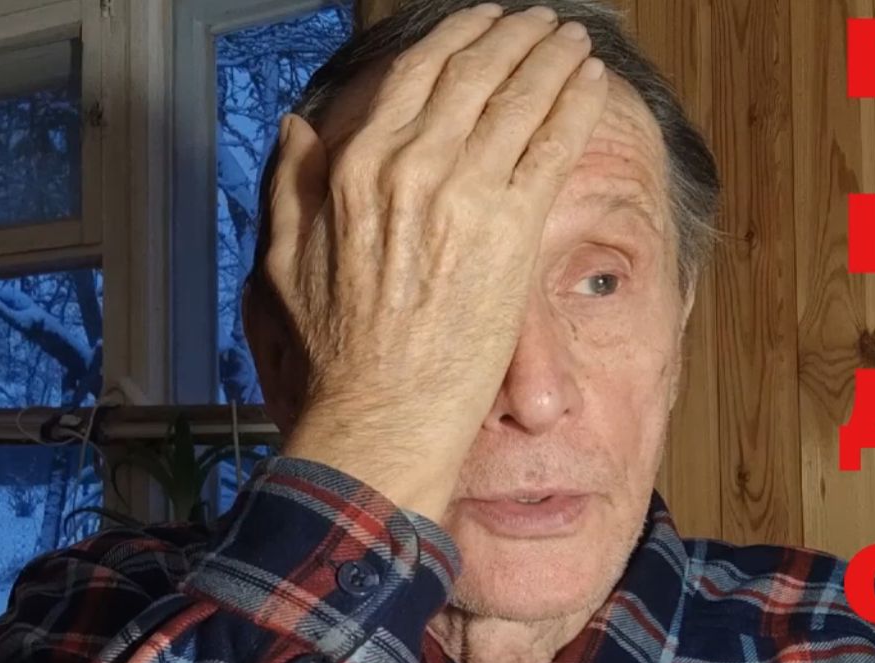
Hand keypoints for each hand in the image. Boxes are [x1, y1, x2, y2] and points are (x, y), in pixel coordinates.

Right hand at [267, 4, 607, 519]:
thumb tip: (298, 129)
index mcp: (356, 165)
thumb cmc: (335, 347)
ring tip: (573, 41)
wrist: (380, 411)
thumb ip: (292, 182)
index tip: (482, 23)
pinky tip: (591, 85)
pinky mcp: (512, 230)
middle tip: (540, 23)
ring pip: (520, 101)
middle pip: (476, 75)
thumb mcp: (284, 257)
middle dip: (516, 38)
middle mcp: (411, 166)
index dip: (458, 38)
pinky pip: (552, 147)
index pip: (417, 75)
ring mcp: (465, 194)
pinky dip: (575, 107)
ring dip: (553, 61)